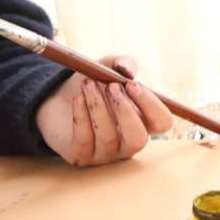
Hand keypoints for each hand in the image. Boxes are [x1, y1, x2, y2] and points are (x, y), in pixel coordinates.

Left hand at [35, 55, 173, 166]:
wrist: (57, 98)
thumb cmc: (92, 85)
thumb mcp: (108, 68)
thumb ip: (122, 63)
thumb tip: (127, 70)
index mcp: (143, 123)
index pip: (162, 122)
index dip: (151, 105)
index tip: (132, 84)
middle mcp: (127, 143)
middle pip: (138, 139)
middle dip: (125, 111)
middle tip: (111, 86)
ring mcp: (104, 154)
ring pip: (107, 137)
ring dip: (98, 106)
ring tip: (87, 84)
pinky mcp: (80, 156)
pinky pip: (84, 139)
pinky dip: (81, 115)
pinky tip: (77, 98)